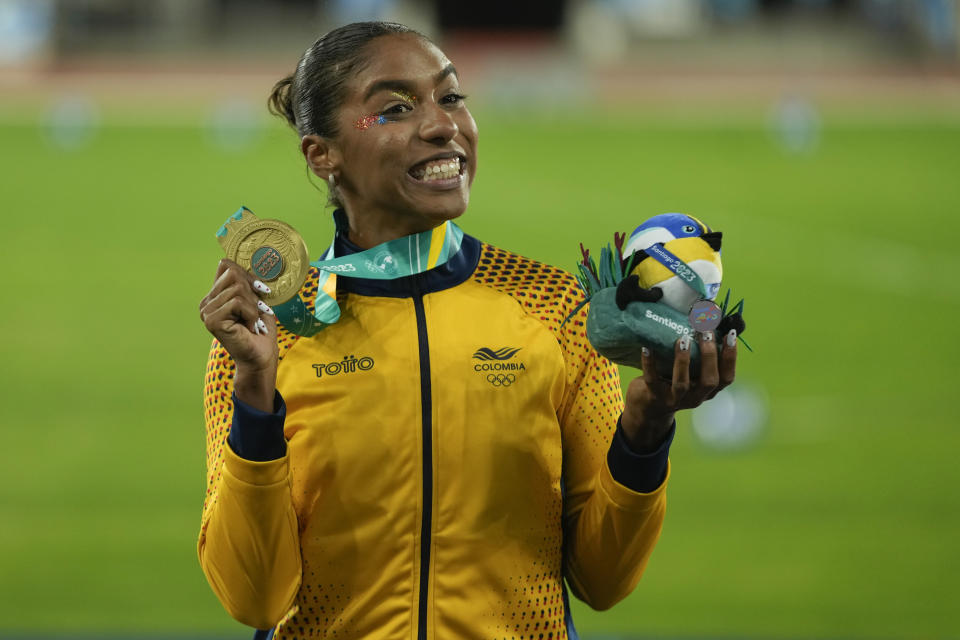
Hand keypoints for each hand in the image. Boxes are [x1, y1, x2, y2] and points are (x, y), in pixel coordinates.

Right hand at [199, 259, 278, 410]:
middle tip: (256, 312)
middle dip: (252, 292)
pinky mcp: (211, 320)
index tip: (261, 292)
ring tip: (253, 322)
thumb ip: (245, 281)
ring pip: (238, 289)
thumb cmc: (261, 330)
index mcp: (215, 295)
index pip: (226, 265)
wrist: (261, 356)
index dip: (247, 275)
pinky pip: (238, 302)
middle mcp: (206, 302)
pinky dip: (251, 314)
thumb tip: (237, 261)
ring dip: (254, 306)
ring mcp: (206, 311)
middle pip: (233, 274)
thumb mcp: (256, 299)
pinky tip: (249, 327)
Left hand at [621, 330, 737, 452]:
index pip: (727, 377)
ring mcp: (674, 399)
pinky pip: (652, 380)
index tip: (731, 335)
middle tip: (706, 332)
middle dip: (709, 356)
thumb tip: (709, 322)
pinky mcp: (654, 396)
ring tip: (682, 339)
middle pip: (709, 381)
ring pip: (682, 384)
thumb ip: (700, 357)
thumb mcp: (692, 373)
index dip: (731, 357)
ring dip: (683, 360)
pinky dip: (649, 363)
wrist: (648, 407)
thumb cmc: (674, 381)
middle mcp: (695, 397)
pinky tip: (647, 347)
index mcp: (708, 390)